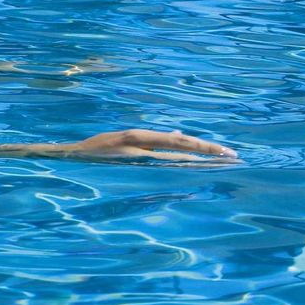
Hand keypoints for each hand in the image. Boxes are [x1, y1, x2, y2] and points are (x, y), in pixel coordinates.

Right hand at [65, 129, 237, 161]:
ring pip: (174, 157)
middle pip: (183, 145)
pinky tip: (192, 170)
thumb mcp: (126, 140)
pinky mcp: (127, 163)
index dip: (205, 146)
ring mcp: (134, 154)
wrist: (70, 155)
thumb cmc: (98, 149)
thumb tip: (178, 135)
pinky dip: (177, 167)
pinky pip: (157, 166)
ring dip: (199, 160)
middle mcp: (141, 142)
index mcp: (142, 135)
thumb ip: (153, 141)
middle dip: (209, 151)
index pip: (181, 141)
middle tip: (234, 157)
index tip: (227, 152)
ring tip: (221, 163)